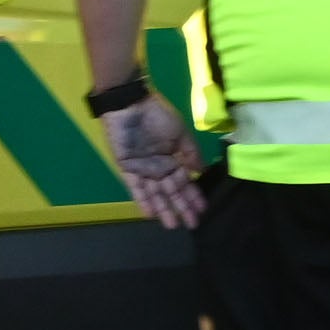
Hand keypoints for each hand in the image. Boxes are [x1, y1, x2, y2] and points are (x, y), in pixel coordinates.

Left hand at [105, 93, 207, 230]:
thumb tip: (201, 172)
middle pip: (171, 191)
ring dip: (163, 209)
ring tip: (172, 225)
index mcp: (173, 157)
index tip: (203, 210)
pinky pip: (135, 188)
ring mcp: (143, 169)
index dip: (193, 196)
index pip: (185, 181)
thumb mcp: (180, 132)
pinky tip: (151, 214)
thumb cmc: (158, 115)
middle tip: (191, 224)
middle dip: (182, 208)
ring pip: (155, 193)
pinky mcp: (126, 168)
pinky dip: (142, 200)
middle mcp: (159, 167)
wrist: (130, 104)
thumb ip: (190, 153)